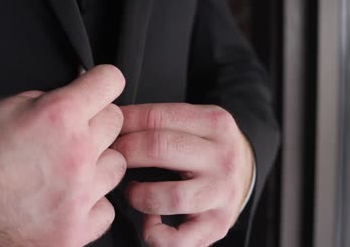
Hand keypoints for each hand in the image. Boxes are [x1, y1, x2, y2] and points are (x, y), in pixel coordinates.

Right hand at [0, 65, 126, 246]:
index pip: (111, 82)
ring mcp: (79, 196)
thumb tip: (83, 94)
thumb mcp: (13, 106)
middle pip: (116, 123)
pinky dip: (91, 203)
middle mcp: (76, 155)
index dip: (102, 82)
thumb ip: (57, 99)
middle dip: (96, 123)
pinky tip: (67, 198)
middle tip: (72, 134)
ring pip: (117, 166)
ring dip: (97, 164)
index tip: (99, 88)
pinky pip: (106, 208)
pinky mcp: (75, 231)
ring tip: (67, 170)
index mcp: (60, 116)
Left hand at [112, 104, 253, 246]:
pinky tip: (150, 221)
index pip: (156, 117)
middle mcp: (221, 157)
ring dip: (139, 194)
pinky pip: (179, 239)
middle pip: (159, 148)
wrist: (245, 173)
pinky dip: (156, 234)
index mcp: (213, 123)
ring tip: (132, 191)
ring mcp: (221, 193)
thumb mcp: (195, 121)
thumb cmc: (208, 149)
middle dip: (124, 152)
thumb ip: (161, 120)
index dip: (123, 124)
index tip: (108, 129)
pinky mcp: (217, 224)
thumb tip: (113, 121)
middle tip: (111, 158)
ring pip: (170, 195)